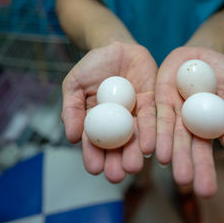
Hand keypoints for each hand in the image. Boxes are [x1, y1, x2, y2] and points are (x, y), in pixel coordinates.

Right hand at [61, 42, 156, 182]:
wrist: (114, 46)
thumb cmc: (91, 66)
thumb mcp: (74, 85)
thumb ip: (72, 109)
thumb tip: (72, 137)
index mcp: (97, 121)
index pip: (94, 143)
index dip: (93, 156)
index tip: (94, 169)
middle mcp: (118, 122)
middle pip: (117, 147)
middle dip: (117, 163)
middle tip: (116, 176)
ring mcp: (135, 114)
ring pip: (135, 137)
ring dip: (134, 154)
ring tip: (133, 167)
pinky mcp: (151, 102)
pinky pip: (151, 119)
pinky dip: (150, 133)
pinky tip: (148, 147)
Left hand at [155, 46, 223, 196]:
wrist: (199, 55)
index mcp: (217, 123)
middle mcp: (195, 125)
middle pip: (196, 147)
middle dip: (199, 167)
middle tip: (203, 189)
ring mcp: (177, 116)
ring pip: (174, 139)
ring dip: (175, 156)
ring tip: (177, 175)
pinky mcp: (160, 104)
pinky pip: (155, 120)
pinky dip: (153, 135)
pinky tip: (151, 151)